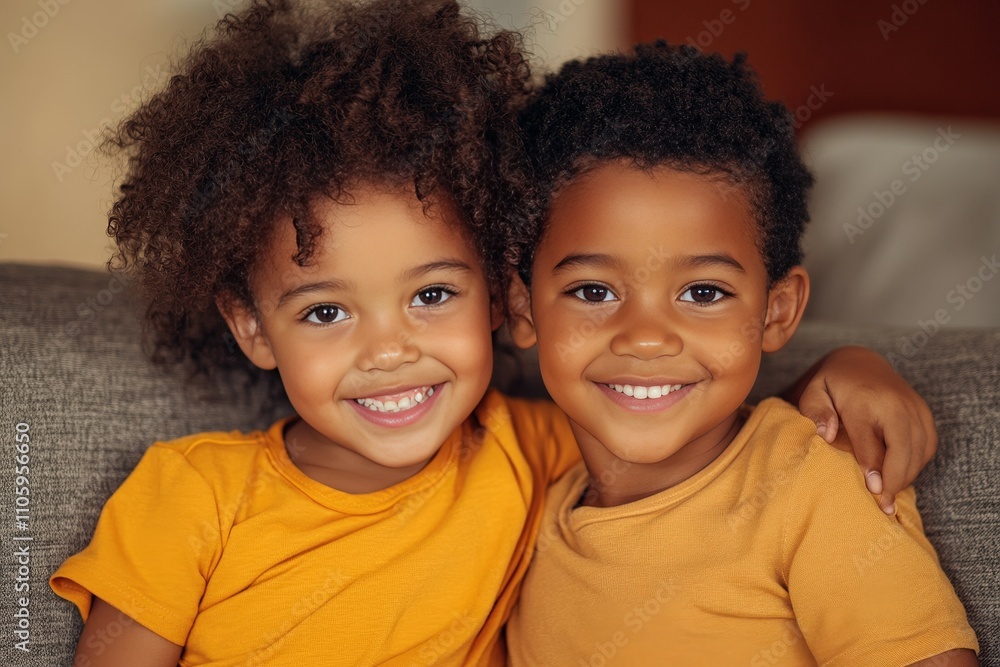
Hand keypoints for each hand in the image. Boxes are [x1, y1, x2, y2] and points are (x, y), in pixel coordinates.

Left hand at [787, 346, 937, 514]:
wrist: (860, 363)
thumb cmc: (832, 385)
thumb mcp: (814, 393)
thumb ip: (816, 412)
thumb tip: (826, 435)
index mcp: (863, 399)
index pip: (870, 441)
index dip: (874, 469)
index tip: (873, 491)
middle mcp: (894, 402)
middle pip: (903, 448)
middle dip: (896, 479)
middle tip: (884, 504)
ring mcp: (913, 406)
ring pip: (920, 450)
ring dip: (907, 476)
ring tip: (889, 496)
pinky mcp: (924, 412)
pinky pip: (928, 444)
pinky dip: (918, 463)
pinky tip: (900, 475)